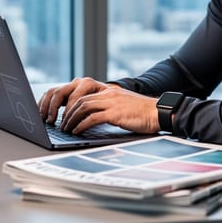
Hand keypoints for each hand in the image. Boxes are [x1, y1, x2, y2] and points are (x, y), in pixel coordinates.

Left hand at [38, 78, 158, 134]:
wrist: (159, 112)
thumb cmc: (144, 113)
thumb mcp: (124, 106)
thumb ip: (110, 108)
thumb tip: (95, 118)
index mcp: (110, 91)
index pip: (84, 94)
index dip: (71, 105)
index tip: (65, 115)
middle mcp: (108, 93)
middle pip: (80, 100)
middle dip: (67, 112)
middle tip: (61, 124)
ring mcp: (111, 102)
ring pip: (83, 107)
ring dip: (71, 119)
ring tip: (66, 129)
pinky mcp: (115, 113)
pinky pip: (92, 118)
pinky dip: (81, 125)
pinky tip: (77, 131)